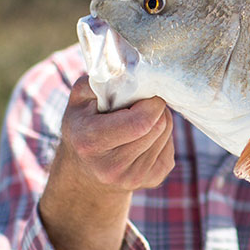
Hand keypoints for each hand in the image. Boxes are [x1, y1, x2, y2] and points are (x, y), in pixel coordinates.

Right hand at [36, 76, 173, 249]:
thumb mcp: (79, 100)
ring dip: (159, 120)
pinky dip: (161, 136)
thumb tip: (128, 68)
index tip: (144, 93)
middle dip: (156, 108)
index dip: (150, 102)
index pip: (141, 122)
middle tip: (142, 103)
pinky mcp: (151, 181)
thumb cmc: (82, 126)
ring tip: (140, 119)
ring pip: (166, 134)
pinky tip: (143, 136)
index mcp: (90, 142)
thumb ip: (99, 80)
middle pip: (158, 126)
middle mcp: (111, 166)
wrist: (84, 172)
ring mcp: (133, 178)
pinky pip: (170, 148)